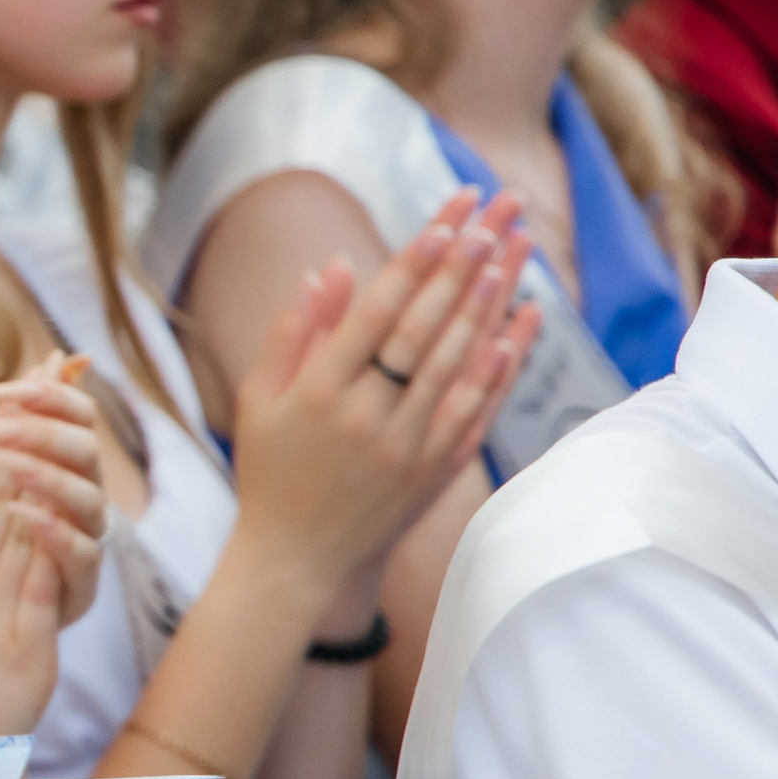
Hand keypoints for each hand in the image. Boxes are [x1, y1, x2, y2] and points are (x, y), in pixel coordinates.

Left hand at [0, 357, 108, 624]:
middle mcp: (82, 497)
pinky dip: (53, 530)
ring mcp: (85, 539)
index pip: (74, 415)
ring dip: (49, 475)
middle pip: (85, 449)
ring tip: (7, 464)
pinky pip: (80, 551)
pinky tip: (18, 514)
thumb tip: (55, 359)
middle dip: (44, 430)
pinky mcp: (80, 583)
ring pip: (89, 497)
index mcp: (63, 466)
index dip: (45, 394)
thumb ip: (10, 421)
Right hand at [230, 188, 537, 586]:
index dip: (412, 266)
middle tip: (494, 217)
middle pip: (423, 329)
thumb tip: (334, 268)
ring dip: (490, 303)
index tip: (444, 222)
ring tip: (514, 252)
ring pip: (457, 363)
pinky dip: (500, 367)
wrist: (296, 561)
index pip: (374, 317)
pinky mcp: (434, 472)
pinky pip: (476, 411)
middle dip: (462, 268)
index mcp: (316, 394)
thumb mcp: (258, 400)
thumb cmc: (270, 471)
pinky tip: (519, 325)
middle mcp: (365, 418)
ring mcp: (406, 447)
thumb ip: (292, 333)